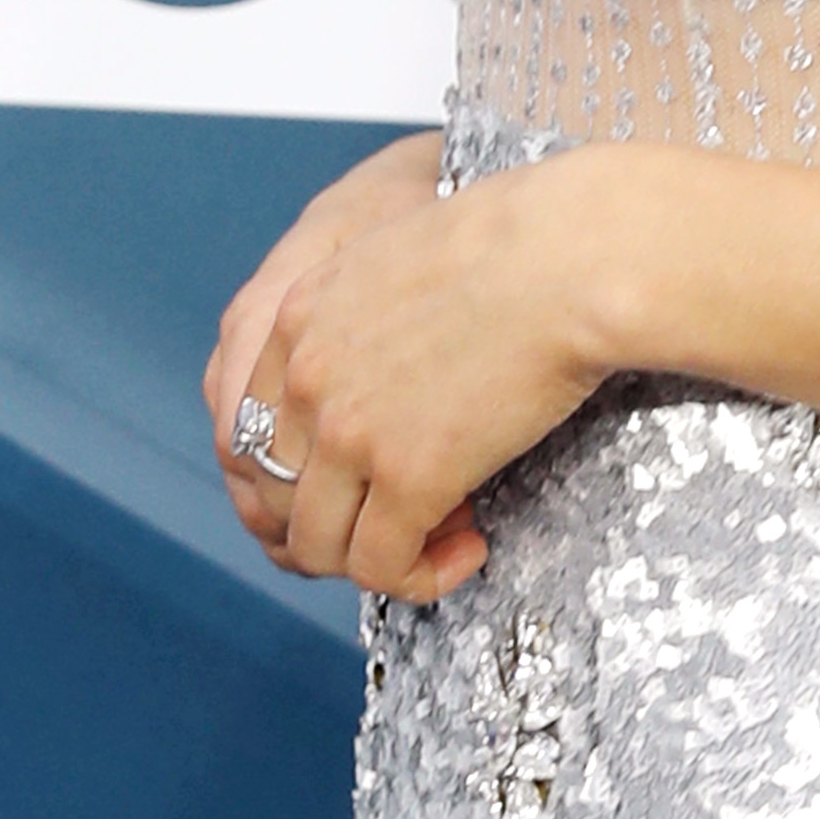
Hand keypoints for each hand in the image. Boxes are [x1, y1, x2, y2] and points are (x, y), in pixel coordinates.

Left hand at [242, 149, 632, 601]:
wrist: (568, 257)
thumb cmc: (517, 241)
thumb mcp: (399, 256)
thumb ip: (364, 314)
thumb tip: (387, 369)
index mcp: (297, 316)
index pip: (250, 427)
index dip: (302, 469)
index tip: (363, 470)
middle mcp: (306, 378)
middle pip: (275, 495)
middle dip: (333, 519)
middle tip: (402, 513)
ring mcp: (350, 433)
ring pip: (318, 545)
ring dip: (373, 558)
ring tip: (443, 534)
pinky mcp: (408, 478)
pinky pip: (382, 568)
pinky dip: (421, 577)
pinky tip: (471, 548)